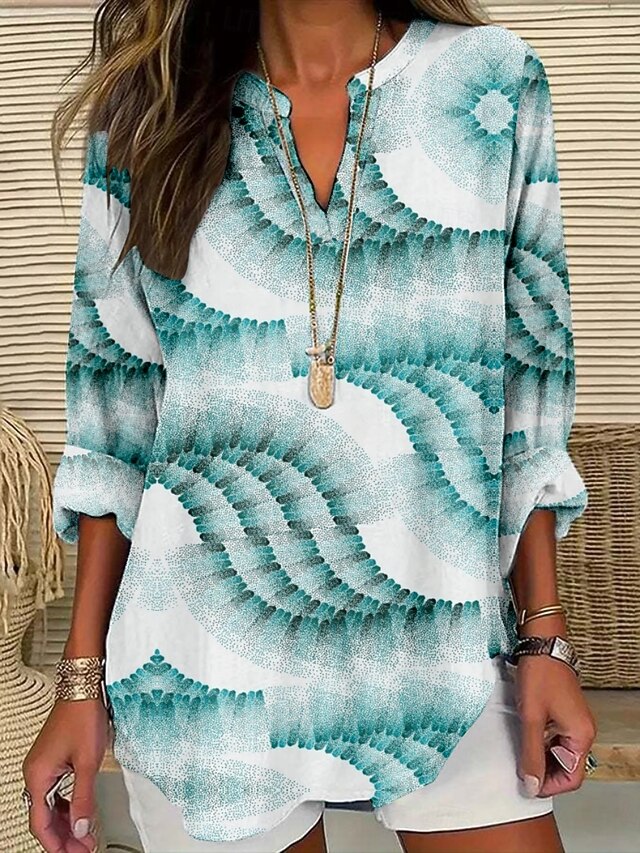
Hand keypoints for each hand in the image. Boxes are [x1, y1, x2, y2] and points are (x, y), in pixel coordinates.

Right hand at [22, 698, 109, 851]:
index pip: (41, 824)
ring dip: (67, 822)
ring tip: (85, 835)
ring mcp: (42, 766)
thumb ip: (84, 798)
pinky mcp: (52, 760)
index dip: (57, 844)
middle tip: (84, 848)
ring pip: (50, 806)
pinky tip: (80, 813)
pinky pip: (55, 792)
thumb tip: (83, 827)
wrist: (83, 689)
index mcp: (38, 776)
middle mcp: (35, 773)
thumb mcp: (88, 762)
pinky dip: (67, 806)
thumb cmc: (83, 716)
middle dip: (64, 836)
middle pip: (44, 817)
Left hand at [515, 654, 596, 797]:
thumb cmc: (539, 675)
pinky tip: (524, 739)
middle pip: (567, 767)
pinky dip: (541, 744)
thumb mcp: (531, 718)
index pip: (572, 777)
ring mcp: (573, 722)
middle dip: (544, 772)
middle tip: (520, 771)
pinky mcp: (564, 714)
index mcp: (581, 735)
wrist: (541, 645)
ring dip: (541, 757)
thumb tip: (531, 784)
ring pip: (560, 753)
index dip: (549, 785)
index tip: (528, 785)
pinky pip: (555, 739)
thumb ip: (531, 754)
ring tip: (519, 755)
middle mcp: (582, 731)